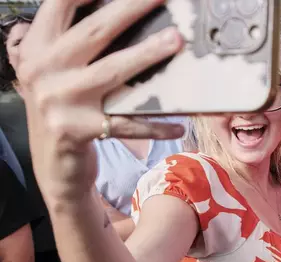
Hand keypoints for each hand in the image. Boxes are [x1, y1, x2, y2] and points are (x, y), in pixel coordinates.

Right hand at [17, 0, 184, 205]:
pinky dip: (154, 125)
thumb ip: (75, 43)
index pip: (60, 6)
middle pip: (94, 31)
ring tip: (176, 41)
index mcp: (37, 48)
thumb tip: (122, 12)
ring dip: (147, 54)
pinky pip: (126, 124)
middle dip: (131, 9)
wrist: (52, 162)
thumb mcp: (57, 71)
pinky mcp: (78, 130)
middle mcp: (43, 69)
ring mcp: (60, 100)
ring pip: (111, 70)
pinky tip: (179, 125)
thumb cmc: (63, 108)